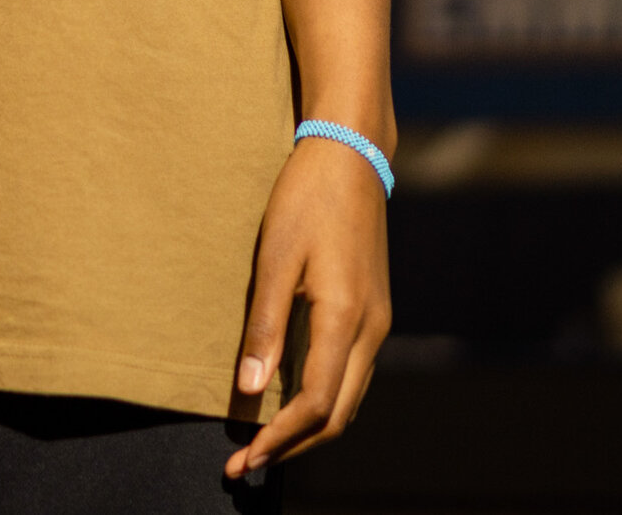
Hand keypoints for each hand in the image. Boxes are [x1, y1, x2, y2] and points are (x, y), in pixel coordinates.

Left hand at [225, 134, 390, 477]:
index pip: (317, 404)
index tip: (244, 458)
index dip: (280, 438)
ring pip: (349, 399)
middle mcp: (371, 329)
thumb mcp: (276, 256)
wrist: (351, 156)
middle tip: (246, 465)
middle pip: (338, 415)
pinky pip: (352, 375)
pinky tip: (291, 401)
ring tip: (264, 443)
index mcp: (346, 318)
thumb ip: (266, 326)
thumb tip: (251, 391)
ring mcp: (377, 322)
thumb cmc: (306, 198)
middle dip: (294, 446)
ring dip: (310, 428)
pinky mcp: (373, 311)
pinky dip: (324, 401)